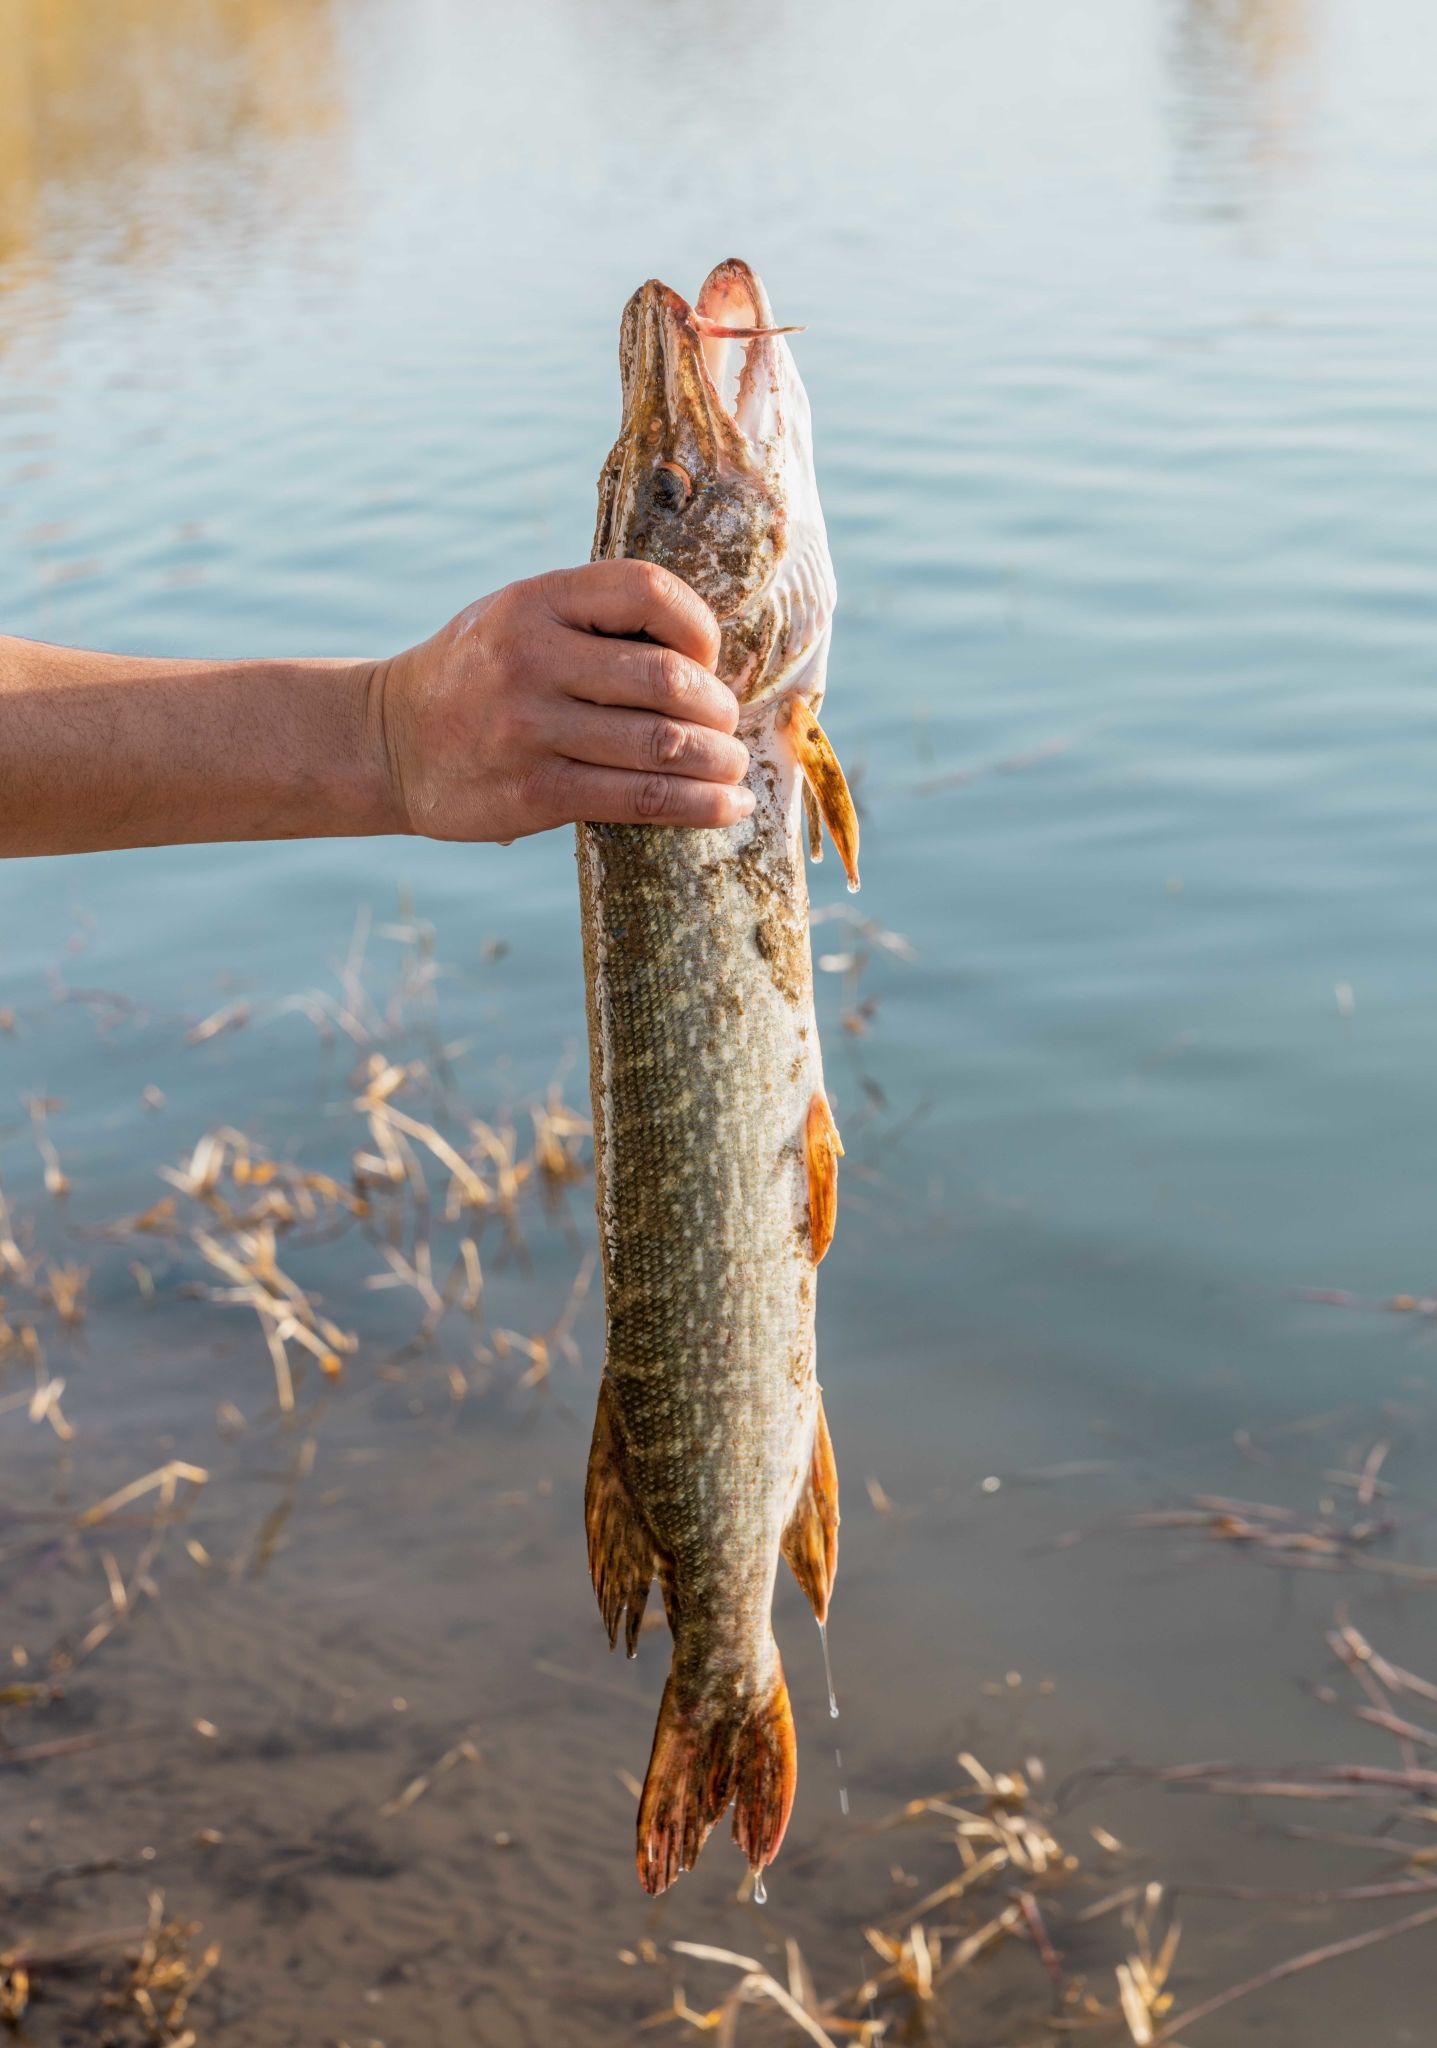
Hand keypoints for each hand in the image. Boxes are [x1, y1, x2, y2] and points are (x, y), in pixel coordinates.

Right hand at [369, 562, 752, 841]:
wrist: (389, 740)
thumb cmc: (477, 676)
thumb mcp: (519, 618)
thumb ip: (593, 622)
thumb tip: (706, 661)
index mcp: (536, 601)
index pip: (647, 591)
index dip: (698, 628)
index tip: (707, 661)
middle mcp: (531, 659)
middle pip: (665, 680)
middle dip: (717, 709)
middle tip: (727, 726)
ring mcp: (529, 729)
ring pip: (661, 746)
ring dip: (718, 761)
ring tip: (734, 769)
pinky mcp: (532, 792)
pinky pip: (637, 800)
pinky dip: (697, 807)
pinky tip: (726, 808)